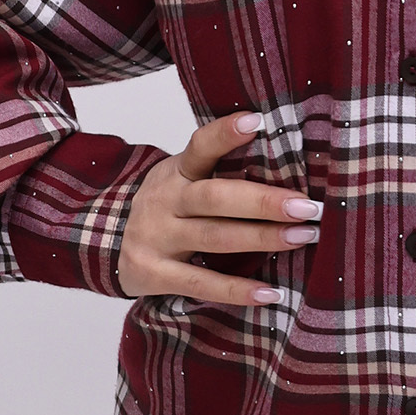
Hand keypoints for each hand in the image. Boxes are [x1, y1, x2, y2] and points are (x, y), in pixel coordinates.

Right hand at [117, 111, 320, 304]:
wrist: (109, 243)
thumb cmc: (169, 207)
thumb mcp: (184, 180)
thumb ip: (222, 172)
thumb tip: (289, 168)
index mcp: (177, 171)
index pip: (200, 146)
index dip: (225, 134)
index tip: (256, 121)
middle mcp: (165, 200)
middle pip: (215, 197)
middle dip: (264, 201)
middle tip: (307, 206)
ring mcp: (157, 237)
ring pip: (214, 237)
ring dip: (262, 238)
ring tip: (302, 237)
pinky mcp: (153, 273)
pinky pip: (201, 282)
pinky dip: (237, 290)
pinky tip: (270, 293)